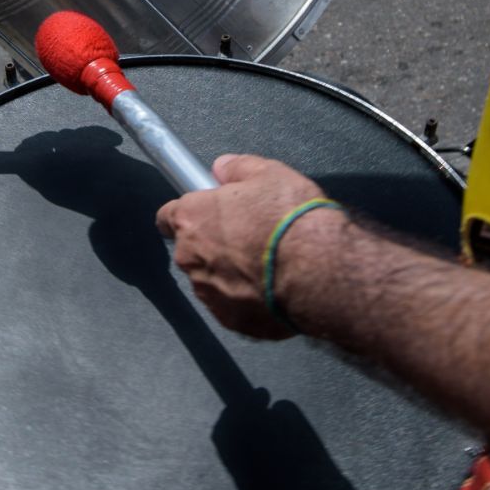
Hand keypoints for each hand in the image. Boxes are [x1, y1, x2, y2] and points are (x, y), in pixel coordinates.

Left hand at [155, 155, 331, 339]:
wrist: (321, 272)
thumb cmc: (292, 221)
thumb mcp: (270, 173)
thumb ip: (238, 168)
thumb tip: (223, 168)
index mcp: (193, 218)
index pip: (168, 216)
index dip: (190, 213)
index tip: (208, 212)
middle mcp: (192, 259)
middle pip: (192, 250)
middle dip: (214, 245)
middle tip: (250, 236)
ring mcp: (210, 294)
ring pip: (211, 281)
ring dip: (230, 274)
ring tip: (267, 265)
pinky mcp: (232, 321)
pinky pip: (233, 307)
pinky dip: (248, 300)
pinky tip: (274, 288)